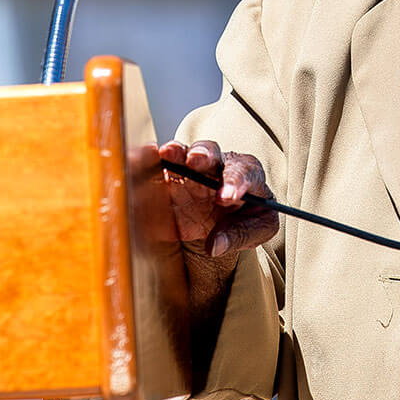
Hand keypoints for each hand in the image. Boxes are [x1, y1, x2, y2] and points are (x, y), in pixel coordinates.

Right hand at [160, 139, 279, 260]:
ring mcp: (192, 171)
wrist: (225, 220)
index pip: (245, 172)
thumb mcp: (258, 229)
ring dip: (176, 153)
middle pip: (212, 153)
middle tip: (195, 161)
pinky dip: (151, 165)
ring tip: (167, 154)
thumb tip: (216, 245)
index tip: (225, 198)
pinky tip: (140, 161)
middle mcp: (218, 166)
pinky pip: (160, 169)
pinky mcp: (170, 180)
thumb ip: (240, 234)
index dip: (235, 182)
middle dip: (203, 155)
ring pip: (184, 154)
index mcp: (248, 173)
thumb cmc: (248, 217)